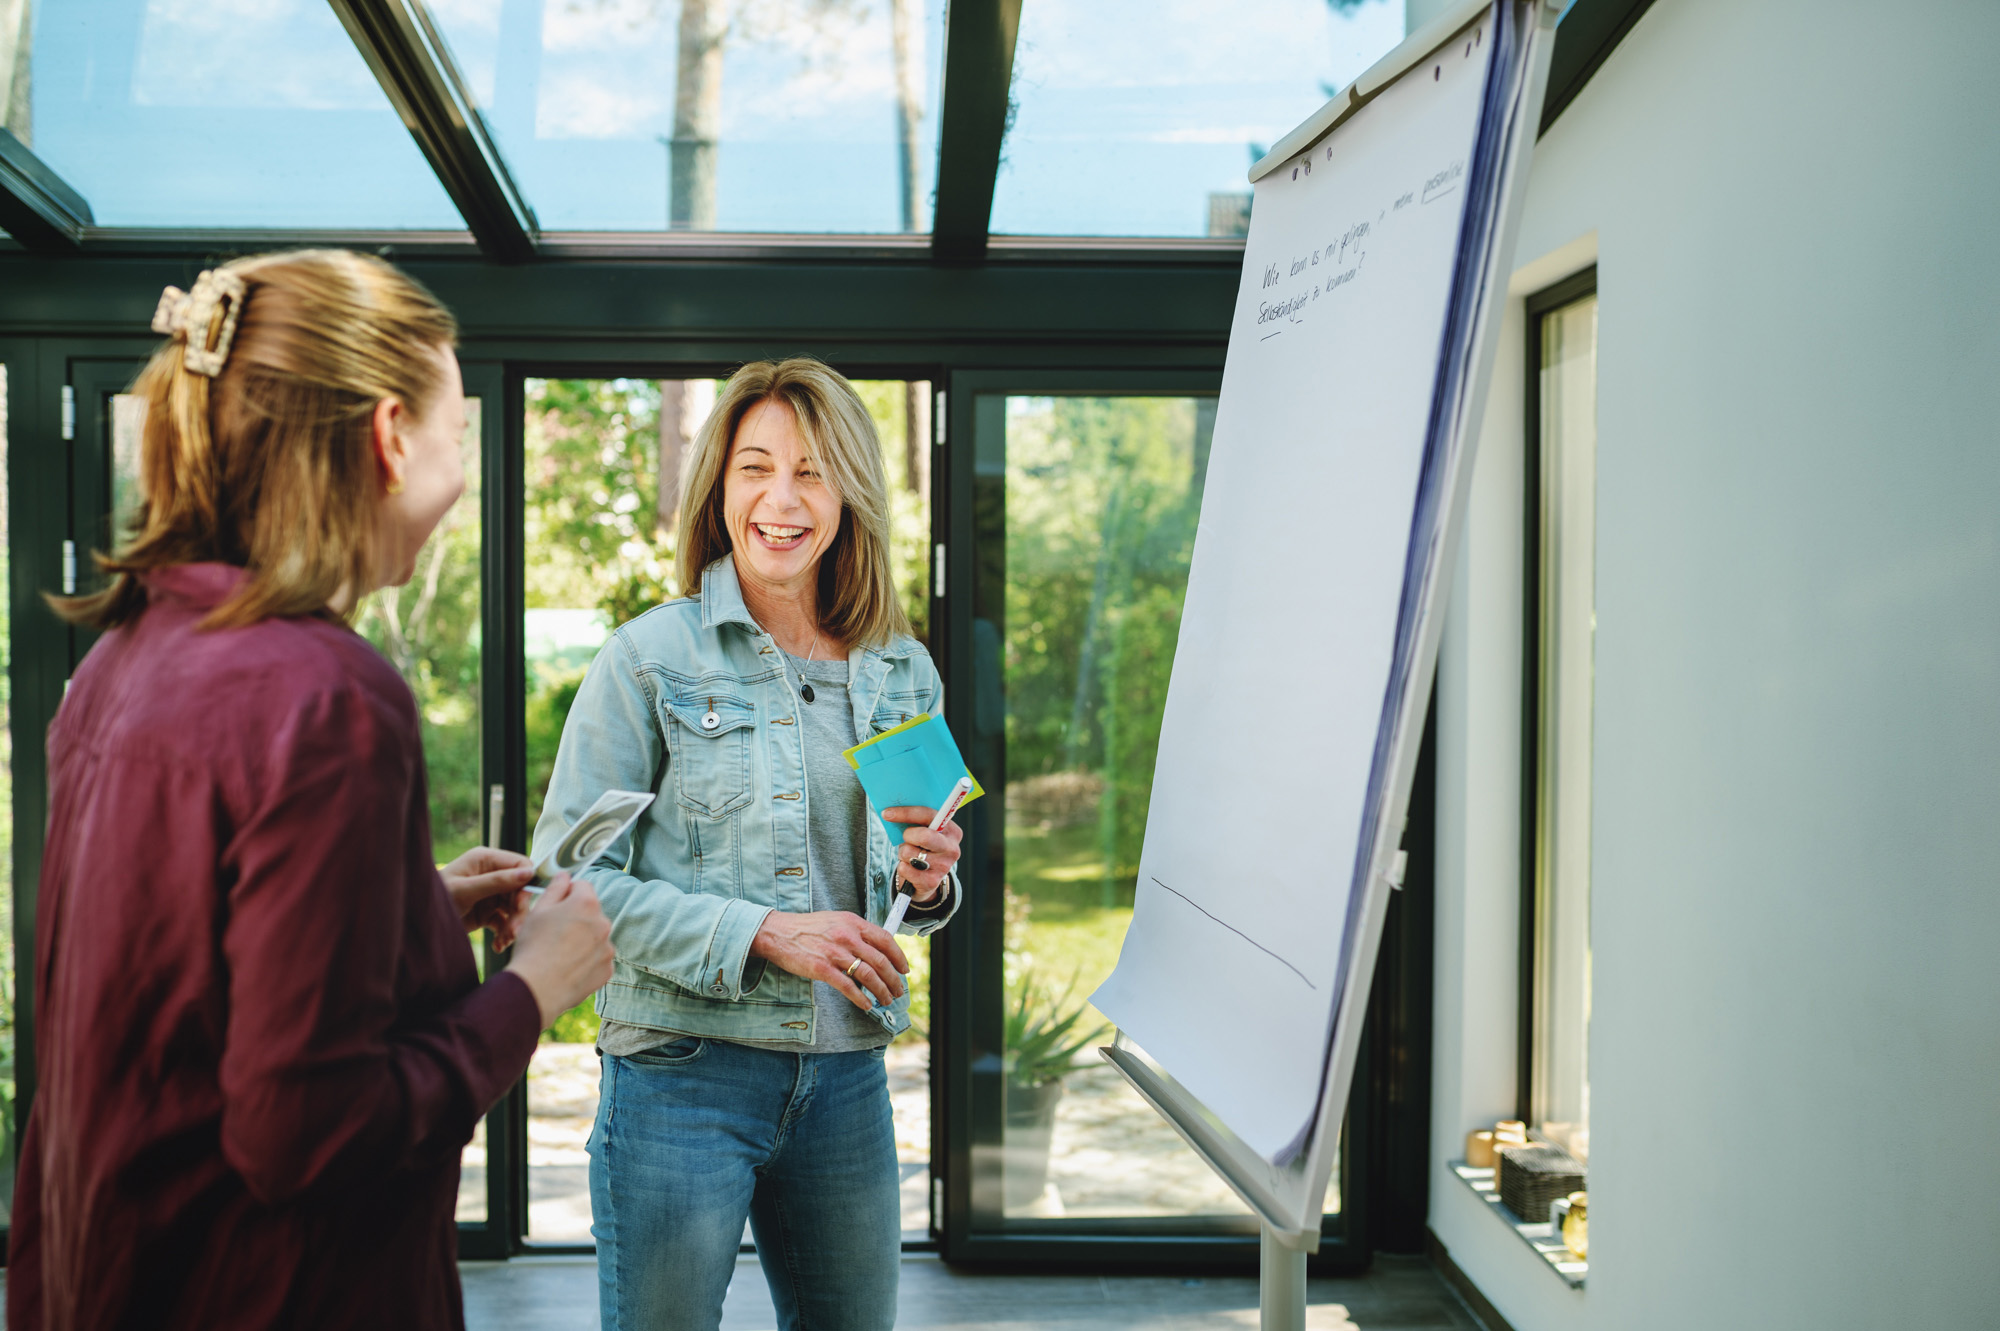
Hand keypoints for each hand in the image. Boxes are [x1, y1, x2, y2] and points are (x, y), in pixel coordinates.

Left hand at [441, 846, 537, 948]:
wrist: (416, 922)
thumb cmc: (435, 897)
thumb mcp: (466, 890)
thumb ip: (497, 881)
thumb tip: (528, 873)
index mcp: (486, 860)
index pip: (520, 865)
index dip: (526, 883)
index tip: (522, 903)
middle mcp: (491, 874)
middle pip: (519, 890)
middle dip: (518, 911)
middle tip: (515, 930)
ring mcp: (490, 894)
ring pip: (514, 908)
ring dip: (513, 925)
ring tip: (505, 941)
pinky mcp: (487, 912)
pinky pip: (505, 921)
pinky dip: (504, 933)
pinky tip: (499, 945)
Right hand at [508, 873, 615, 1028]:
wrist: (536, 989)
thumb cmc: (533, 947)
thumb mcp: (538, 911)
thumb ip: (555, 888)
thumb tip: (565, 875)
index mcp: (587, 903)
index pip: (582, 886)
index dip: (567, 893)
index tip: (556, 905)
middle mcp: (603, 923)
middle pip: (590, 912)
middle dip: (576, 918)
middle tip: (553, 934)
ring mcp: (607, 948)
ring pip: (594, 936)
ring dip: (582, 940)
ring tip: (558, 954)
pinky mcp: (607, 969)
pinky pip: (597, 958)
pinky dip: (586, 961)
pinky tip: (567, 968)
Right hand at [750, 910, 908, 1011]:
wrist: (778, 933)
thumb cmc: (807, 928)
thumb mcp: (836, 920)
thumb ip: (856, 932)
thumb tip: (876, 948)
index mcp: (853, 922)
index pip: (885, 940)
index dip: (899, 957)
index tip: (904, 969)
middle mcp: (847, 936)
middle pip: (881, 960)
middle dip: (893, 979)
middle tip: (898, 990)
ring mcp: (835, 952)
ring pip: (868, 975)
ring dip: (881, 991)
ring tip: (885, 999)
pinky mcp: (822, 968)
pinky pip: (848, 986)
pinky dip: (861, 998)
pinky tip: (866, 1004)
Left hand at [881, 806, 963, 904]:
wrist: (927, 879)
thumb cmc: (922, 848)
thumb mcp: (924, 831)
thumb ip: (916, 821)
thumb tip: (891, 811)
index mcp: (952, 831)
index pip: (929, 815)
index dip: (906, 813)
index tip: (887, 813)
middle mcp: (951, 848)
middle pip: (925, 836)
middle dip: (908, 835)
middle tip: (905, 838)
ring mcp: (944, 866)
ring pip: (911, 853)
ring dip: (903, 853)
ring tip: (909, 855)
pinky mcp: (932, 881)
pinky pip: (905, 869)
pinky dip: (902, 867)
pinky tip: (910, 867)